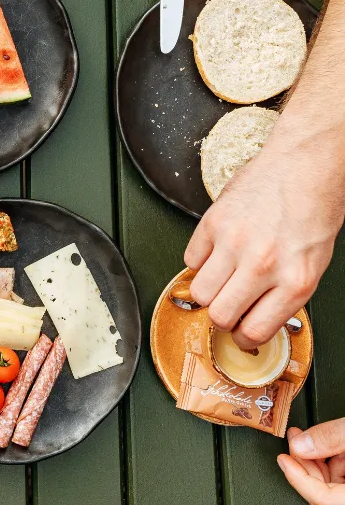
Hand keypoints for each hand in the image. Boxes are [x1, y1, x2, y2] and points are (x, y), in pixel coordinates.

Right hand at [184, 138, 340, 349]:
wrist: (304, 167)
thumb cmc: (314, 212)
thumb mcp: (312, 264)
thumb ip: (284, 294)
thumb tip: (254, 317)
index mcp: (295, 282)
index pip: (254, 331)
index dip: (243, 337)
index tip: (241, 332)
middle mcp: (263, 265)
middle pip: (220, 314)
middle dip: (222, 316)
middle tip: (228, 305)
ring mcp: (235, 242)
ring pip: (200, 291)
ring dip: (208, 290)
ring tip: (221, 279)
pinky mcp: (214, 221)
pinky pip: (190, 258)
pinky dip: (200, 260)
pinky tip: (216, 252)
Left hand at [279, 423, 344, 504]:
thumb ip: (330, 438)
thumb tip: (300, 445)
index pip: (323, 501)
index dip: (298, 480)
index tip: (283, 460)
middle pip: (325, 494)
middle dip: (306, 464)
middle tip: (294, 440)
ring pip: (334, 488)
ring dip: (320, 461)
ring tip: (309, 438)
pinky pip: (343, 483)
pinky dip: (335, 464)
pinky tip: (330, 447)